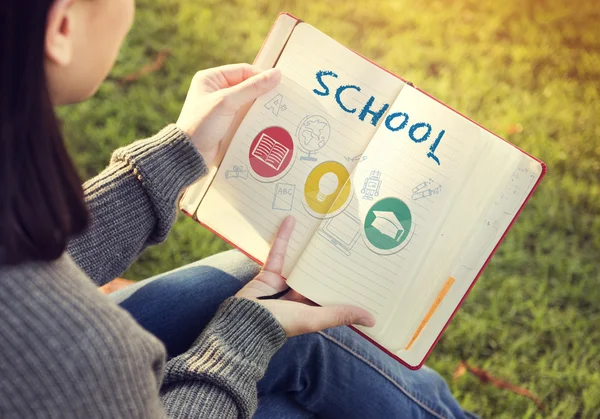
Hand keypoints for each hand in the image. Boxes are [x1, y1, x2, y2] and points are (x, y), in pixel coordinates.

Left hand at [176, 63, 280, 164]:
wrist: (190, 155)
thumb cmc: (202, 124)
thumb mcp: (227, 102)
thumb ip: (252, 88)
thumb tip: (276, 74)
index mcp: (211, 78)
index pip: (243, 71)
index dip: (261, 76)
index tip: (279, 84)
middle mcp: (216, 90)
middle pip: (247, 86)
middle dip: (263, 93)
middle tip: (282, 98)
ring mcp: (222, 107)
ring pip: (249, 102)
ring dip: (261, 107)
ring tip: (278, 110)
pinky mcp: (227, 122)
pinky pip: (246, 116)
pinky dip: (256, 118)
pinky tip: (268, 121)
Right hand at [236, 216, 375, 336]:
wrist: (245, 322)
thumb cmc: (282, 323)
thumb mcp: (315, 318)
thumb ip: (341, 315)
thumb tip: (373, 320)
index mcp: (312, 309)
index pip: (332, 292)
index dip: (346, 281)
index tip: (362, 266)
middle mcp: (299, 296)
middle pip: (317, 274)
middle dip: (329, 260)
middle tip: (347, 238)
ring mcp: (284, 284)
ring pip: (299, 261)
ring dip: (308, 246)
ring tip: (322, 227)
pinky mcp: (269, 273)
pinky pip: (279, 252)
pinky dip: (284, 237)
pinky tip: (291, 220)